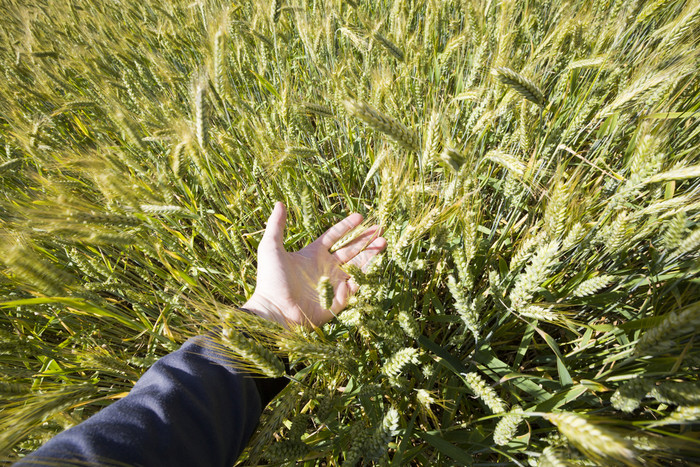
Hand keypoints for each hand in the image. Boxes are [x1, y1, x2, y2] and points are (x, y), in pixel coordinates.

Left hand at [243, 202, 385, 327]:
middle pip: (351, 249)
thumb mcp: (271, 247)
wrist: (276, 310)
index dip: (347, 226)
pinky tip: (375, 264)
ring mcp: (333, 284)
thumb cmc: (272, 279)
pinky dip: (365, 276)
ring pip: (357, 266)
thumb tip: (279, 202)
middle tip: (380, 228)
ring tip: (384, 242)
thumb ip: (276, 225)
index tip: (360, 216)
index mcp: (312, 254)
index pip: (334, 236)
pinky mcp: (339, 300)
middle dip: (365, 239)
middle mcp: (325, 267)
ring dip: (371, 254)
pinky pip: (356, 286)